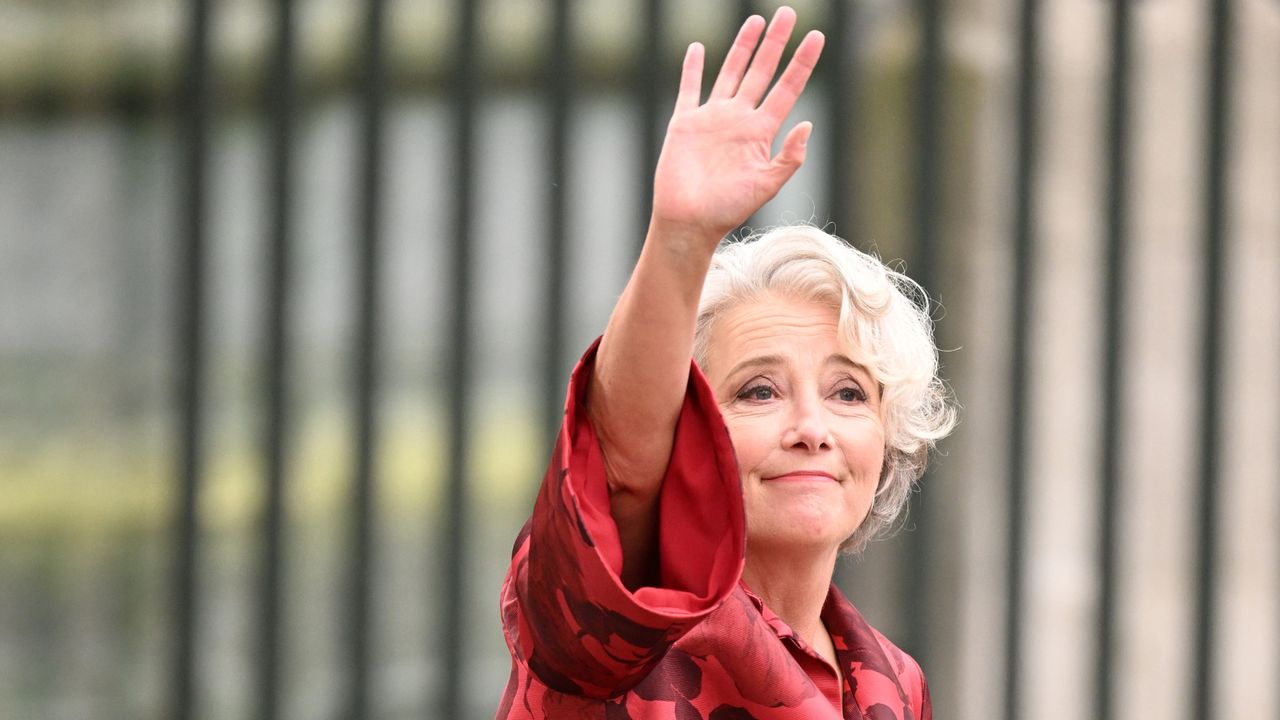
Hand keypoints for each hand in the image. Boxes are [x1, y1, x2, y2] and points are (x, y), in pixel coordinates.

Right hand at [650, 7, 824, 245]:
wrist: (689, 221)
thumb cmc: (727, 210)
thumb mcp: (766, 186)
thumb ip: (788, 158)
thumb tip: (807, 125)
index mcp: (761, 132)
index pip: (787, 88)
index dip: (802, 62)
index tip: (816, 37)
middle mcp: (739, 119)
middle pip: (761, 71)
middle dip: (775, 42)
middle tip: (787, 13)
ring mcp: (712, 118)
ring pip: (731, 72)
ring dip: (743, 47)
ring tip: (755, 21)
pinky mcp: (685, 123)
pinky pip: (690, 89)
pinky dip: (693, 68)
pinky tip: (699, 49)